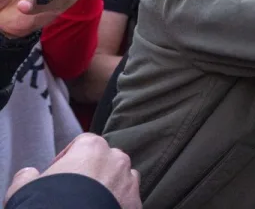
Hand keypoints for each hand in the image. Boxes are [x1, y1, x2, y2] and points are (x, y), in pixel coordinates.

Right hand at [4, 133, 139, 208]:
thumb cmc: (50, 202)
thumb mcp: (26, 188)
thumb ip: (29, 175)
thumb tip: (29, 174)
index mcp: (92, 147)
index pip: (83, 142)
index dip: (69, 157)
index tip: (59, 173)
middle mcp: (116, 159)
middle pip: (106, 158)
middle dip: (93, 170)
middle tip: (76, 189)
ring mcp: (129, 180)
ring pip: (122, 177)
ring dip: (110, 186)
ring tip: (91, 201)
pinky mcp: (136, 202)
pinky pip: (129, 198)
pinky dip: (119, 202)